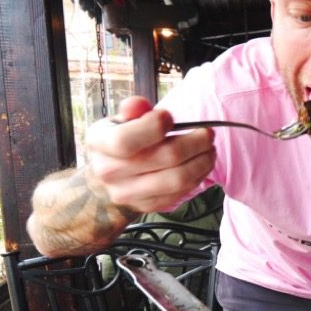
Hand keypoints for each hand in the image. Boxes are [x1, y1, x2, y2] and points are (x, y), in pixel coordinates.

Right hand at [85, 96, 215, 212]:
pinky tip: (201, 165)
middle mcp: (110, 172)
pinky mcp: (147, 205)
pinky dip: (197, 177)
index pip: (125, 140)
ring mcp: (128, 194)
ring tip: (209, 149)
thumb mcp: (120, 121)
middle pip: (165, 158)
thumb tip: (140, 105)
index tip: (169, 117)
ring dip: (202, 162)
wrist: (109, 178)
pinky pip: (180, 193)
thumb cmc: (121, 141)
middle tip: (207, 133)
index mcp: (100, 143)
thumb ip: (132, 110)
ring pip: (178, 179)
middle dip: (196, 143)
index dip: (154, 126)